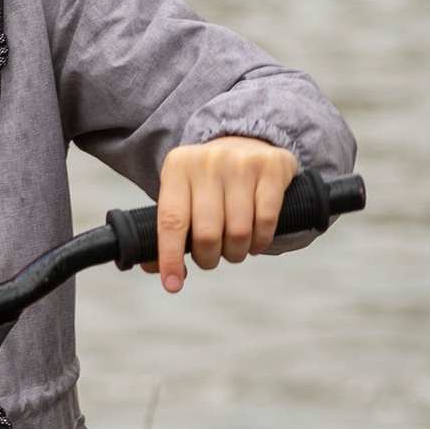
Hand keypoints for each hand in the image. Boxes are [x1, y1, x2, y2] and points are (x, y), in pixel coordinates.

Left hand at [154, 139, 298, 293]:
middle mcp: (207, 161)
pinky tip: (255, 240)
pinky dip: (261, 241)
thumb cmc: (206, 183)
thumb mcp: (181, 195)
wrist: (245, 143)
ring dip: (236, 252)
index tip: (173, 285)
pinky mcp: (271, 167)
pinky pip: (266, 221)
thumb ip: (165, 232)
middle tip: (211, 258)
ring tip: (234, 248)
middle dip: (209, 258)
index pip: (171, 221)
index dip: (171, 258)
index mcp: (177, 166)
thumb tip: (158, 271)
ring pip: (239, 232)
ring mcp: (241, 162)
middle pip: (207, 233)